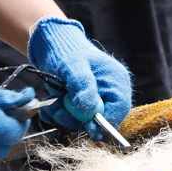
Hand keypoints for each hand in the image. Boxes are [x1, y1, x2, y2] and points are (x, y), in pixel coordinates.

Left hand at [28, 17, 132, 137]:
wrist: (51, 45)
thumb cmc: (65, 51)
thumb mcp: (73, 66)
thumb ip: (83, 87)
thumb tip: (92, 112)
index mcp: (116, 80)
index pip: (120, 109)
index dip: (104, 122)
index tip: (85, 125)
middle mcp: (110, 93)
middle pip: (101, 120)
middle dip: (77, 119)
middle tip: (59, 109)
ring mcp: (96, 100)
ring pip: (83, 122)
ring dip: (65, 116)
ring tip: (53, 101)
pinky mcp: (82, 105)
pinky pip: (73, 119)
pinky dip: (60, 114)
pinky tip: (52, 103)